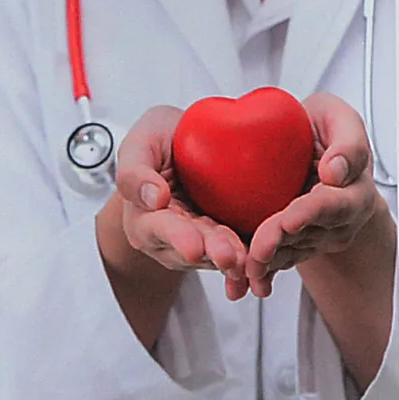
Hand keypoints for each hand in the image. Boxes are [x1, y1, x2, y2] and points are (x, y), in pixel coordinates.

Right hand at [101, 101, 252, 284]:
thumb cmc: (160, 140)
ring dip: (234, 259)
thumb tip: (154, 198)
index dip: (178, 238)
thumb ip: (134, 171)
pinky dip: (251, 257)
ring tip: (249, 259)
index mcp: (145, 219)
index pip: (160, 229)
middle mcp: (170, 239)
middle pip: (193, 249)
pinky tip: (264, 259)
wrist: (188, 141)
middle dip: (212, 252)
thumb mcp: (141, 142)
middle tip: (228, 256)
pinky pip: (239, 252)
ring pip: (217, 255)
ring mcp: (200, 243)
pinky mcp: (227, 241)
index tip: (193, 247)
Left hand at [235, 92, 394, 381]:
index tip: (291, 217)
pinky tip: (238, 285)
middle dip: (280, 243)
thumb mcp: (338, 118)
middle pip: (306, 236)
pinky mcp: (290, 247)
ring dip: (264, 264)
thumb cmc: (322, 130)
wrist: (310, 153)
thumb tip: (336, 171)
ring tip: (240, 269)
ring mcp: (313, 239)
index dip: (311, 212)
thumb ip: (348, 140)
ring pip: (288, 254)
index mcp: (352, 193)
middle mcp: (335, 224)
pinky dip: (256, 274)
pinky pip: (274, 263)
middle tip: (257, 248)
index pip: (334, 204)